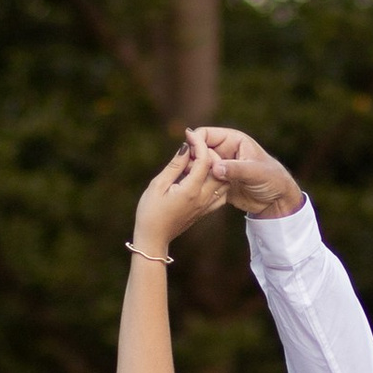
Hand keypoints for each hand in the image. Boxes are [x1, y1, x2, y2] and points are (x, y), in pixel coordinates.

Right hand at [132, 140, 227, 258]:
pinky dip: (215, 180)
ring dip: (213, 166)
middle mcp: (203, 198)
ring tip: (195, 161)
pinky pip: (220, 192)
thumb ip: (175, 165)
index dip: (198, 144)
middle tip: (191, 148)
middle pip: (217, 168)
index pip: (204, 160)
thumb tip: (186, 147)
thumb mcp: (158, 185)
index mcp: (191, 190)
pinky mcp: (206, 210)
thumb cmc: (150, 211)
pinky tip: (202, 176)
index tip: (189, 134)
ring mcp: (207, 205)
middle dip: (207, 153)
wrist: (154, 238)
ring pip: (222, 180)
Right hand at [191, 124, 304, 219]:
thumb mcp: (256, 172)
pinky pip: (201, 180)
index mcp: (232, 140)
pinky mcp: (216, 182)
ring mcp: (219, 166)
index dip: (195, 142)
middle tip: (194, 173)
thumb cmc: (272, 180)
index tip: (190, 154)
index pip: (206, 134)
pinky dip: (198, 185)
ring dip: (194, 174)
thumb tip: (215, 168)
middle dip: (193, 160)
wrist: (276, 201)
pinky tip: (198, 192)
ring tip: (197, 183)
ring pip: (197, 166)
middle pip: (198, 150)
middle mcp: (223, 151)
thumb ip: (235, 169)